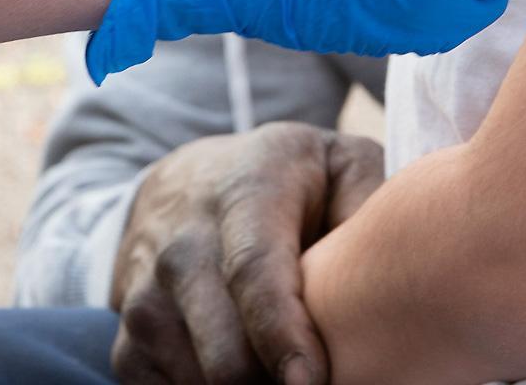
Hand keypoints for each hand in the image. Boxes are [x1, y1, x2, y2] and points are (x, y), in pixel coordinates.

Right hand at [110, 124, 384, 384]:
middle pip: (224, 353)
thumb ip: (374, 199)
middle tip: (324, 382)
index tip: (310, 381)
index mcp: (243, 194)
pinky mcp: (126, 338)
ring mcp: (146, 295)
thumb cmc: (287, 183)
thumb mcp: (339, 163)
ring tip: (287, 368)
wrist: (186, 182)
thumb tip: (398, 260)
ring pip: (197, 383)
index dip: (281, 334)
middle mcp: (182, 246)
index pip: (253, 271)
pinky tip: (245, 372)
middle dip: (273, 384)